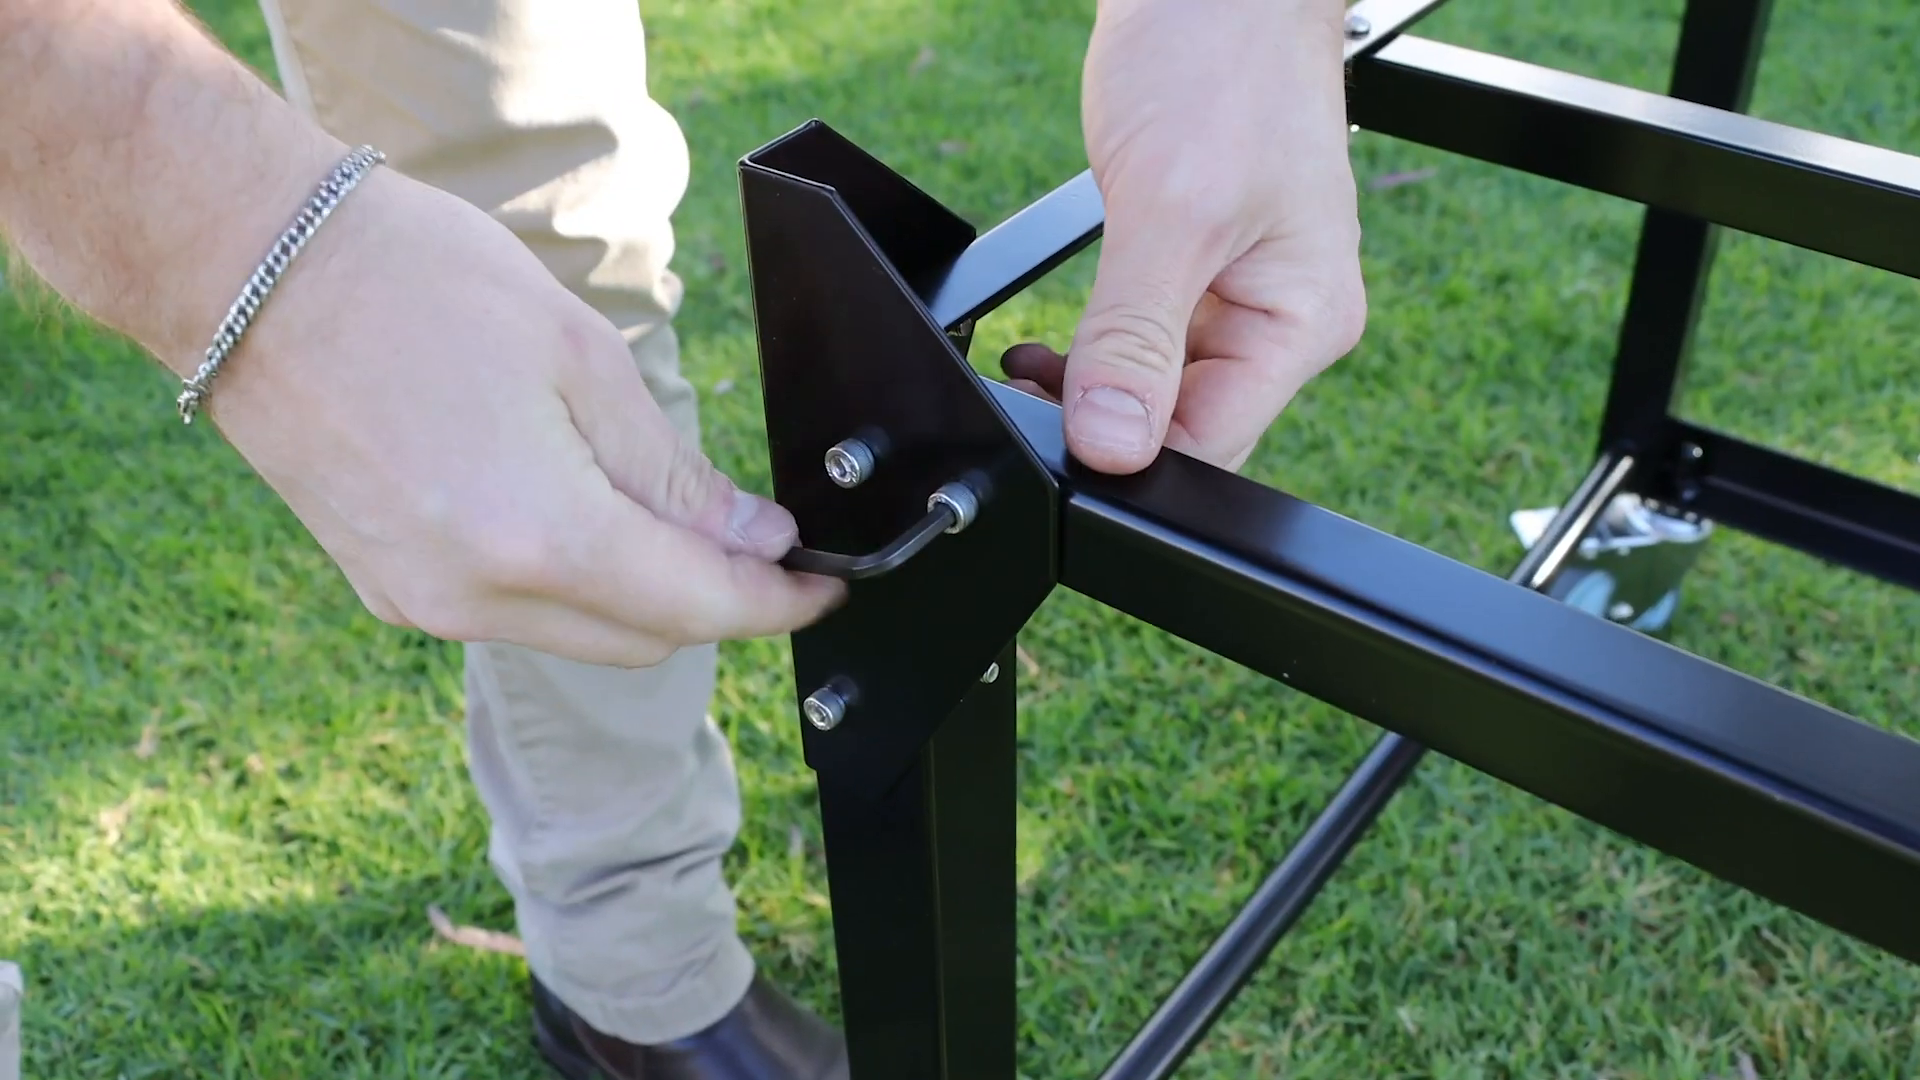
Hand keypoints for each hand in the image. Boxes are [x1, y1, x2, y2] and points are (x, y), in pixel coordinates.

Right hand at [203, 164, 844, 666]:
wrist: (245, 268)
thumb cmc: (414, 284)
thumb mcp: (580, 360)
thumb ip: (672, 472)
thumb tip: (751, 538)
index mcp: (539, 538)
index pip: (700, 609)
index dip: (778, 604)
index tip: (825, 585)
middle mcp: (477, 597)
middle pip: (644, 640)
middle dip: (716, 602)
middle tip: (760, 541)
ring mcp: (422, 604)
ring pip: (579, 634)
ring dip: (642, 594)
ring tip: (668, 513)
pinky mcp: (387, 589)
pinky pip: (513, 615)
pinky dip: (570, 584)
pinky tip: (580, 515)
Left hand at [1004, 0, 1365, 474]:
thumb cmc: (1219, 66)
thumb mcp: (1170, 210)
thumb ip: (1136, 337)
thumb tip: (1112, 446)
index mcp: (1305, 322)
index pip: (1210, 443)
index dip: (1128, 456)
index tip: (1053, 431)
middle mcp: (1282, 322)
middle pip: (1184, 426)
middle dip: (1104, 420)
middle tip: (1029, 386)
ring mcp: (1239, 299)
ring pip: (1155, 389)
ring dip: (1091, 384)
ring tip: (1032, 361)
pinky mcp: (1195, 274)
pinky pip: (1142, 343)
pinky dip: (1092, 349)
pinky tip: (1051, 344)